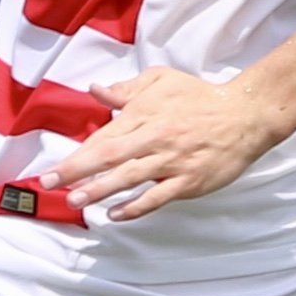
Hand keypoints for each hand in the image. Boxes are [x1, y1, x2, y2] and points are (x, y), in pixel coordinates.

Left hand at [52, 68, 289, 222]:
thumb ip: (126, 90)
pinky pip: (158, 196)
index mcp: (144, 114)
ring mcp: (172, 161)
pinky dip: (136, 206)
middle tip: (50, 184)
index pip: (103, 137)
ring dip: (99, 189)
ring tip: (76, 200)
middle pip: (108, 156)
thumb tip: (95, 91)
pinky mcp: (189, 180)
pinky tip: (116, 214)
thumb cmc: (200, 97)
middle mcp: (154, 138)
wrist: (245, 114)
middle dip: (76, 171)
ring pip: (129, 177)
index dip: (75, 154)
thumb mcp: (161, 81)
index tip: (51, 169)